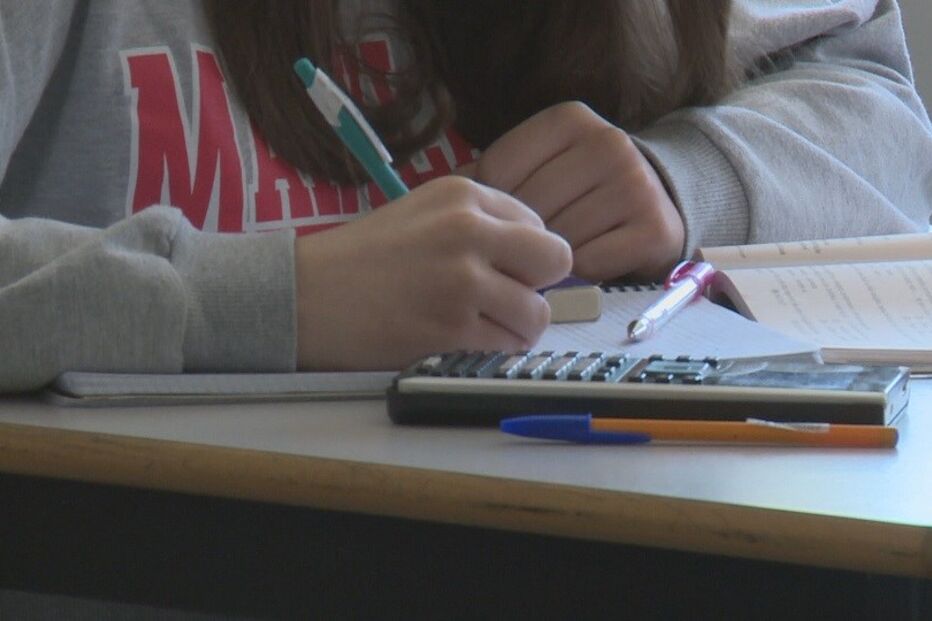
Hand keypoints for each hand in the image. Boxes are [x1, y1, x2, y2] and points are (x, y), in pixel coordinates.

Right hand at [294, 176, 571, 369]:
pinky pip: (507, 347)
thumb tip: (534, 254)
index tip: (496, 269)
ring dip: (515, 326)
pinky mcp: (451, 329)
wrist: (304, 296)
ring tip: (479, 325)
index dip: (524, 255)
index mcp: (462, 195)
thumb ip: (479, 223)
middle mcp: (468, 231)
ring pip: (537, 312)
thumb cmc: (361, 259)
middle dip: (536, 285)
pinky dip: (492, 351)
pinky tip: (461, 342)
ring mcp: (461, 282)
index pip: (538, 224)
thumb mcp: (422, 213)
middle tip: (503, 298)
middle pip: (555, 260)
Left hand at [471, 102, 684, 281]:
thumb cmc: (580, 188)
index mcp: (569, 120)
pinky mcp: (654, 228)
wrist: (658, 201)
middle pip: (529, 208)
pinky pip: (590, 263)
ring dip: (548, 259)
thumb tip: (440, 194)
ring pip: (559, 240)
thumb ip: (493, 175)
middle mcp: (608, 143)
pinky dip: (579, 273)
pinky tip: (582, 264)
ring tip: (551, 256)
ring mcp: (635, 185)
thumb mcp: (541, 164)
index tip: (498, 223)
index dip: (491, 208)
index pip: (499, 171)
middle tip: (521, 251)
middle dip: (519, 237)